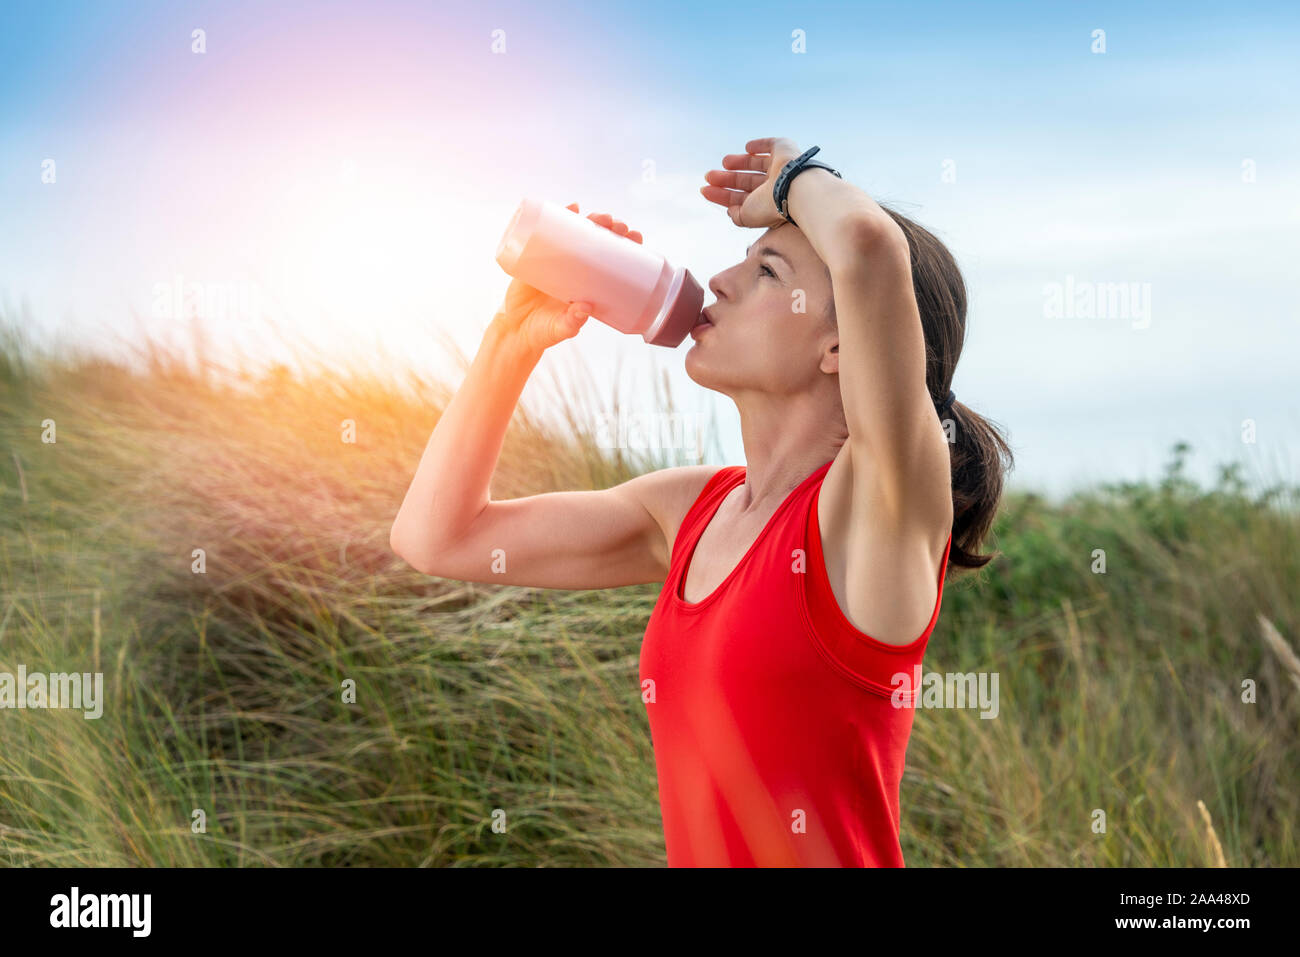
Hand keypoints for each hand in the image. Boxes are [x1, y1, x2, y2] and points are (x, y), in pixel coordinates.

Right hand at [496, 203, 642, 351]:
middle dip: (611, 230)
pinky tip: (573, 207)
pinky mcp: (537, 257)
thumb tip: (585, 307)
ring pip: (578, 234)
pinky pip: (550, 233)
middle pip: (599, 242)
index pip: (614, 261)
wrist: (515, 330)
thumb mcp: (560, 329)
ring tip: (600, 216)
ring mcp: (558, 261)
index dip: (626, 246)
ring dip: (591, 220)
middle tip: (618, 226)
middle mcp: (577, 270)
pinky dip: (561, 217)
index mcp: (590, 285)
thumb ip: (572, 322)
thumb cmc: (543, 332)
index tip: (635, 236)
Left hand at [700, 136, 802, 227]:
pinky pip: (771, 146)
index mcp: (767, 203)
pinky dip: (760, 145)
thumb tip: (729, 209)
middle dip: (727, 179)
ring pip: (757, 164)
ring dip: (740, 163)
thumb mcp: (748, 217)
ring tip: (724, 162)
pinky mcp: (785, 150)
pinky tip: (747, 147)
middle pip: (746, 181)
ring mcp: (781, 168)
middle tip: (709, 176)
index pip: (741, 198)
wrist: (793, 188)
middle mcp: (775, 186)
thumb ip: (737, 216)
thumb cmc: (772, 206)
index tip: (705, 190)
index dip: (723, 195)